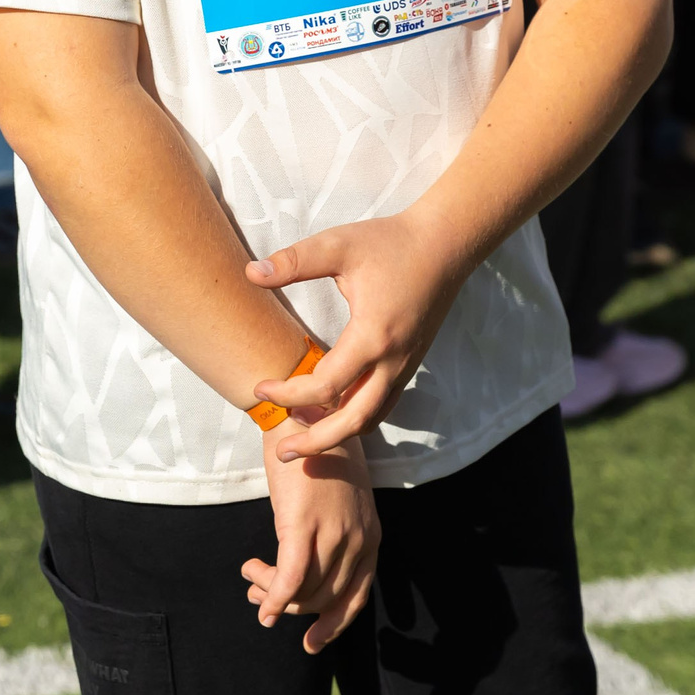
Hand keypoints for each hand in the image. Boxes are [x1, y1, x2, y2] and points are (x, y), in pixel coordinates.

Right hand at [241, 420, 378, 653]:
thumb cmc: (318, 455)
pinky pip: (289, 578)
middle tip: (262, 599)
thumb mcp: (344, 499)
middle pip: (324, 598)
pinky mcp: (302, 525)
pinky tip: (259, 595)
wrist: (304, 414)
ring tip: (252, 578)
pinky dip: (273, 595)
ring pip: (304, 591)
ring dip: (272, 594)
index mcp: (371, 536)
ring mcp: (333, 534)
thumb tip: (311, 568)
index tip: (312, 642)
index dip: (333, 624)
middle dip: (291, 608)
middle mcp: (359, 540)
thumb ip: (338, 533)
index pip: (356, 596)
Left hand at [246, 209, 467, 457]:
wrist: (444, 244)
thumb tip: (250, 273)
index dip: (287, 394)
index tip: (260, 388)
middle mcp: (392, 361)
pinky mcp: (411, 361)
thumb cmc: (390, 242)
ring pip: (373, 417)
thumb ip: (295, 261)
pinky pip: (384, 403)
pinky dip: (359, 416)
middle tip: (283, 452)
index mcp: (372, 337)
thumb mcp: (338, 245)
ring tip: (306, 438)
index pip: (324, 387)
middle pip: (353, 421)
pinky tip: (337, 410)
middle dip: (316, 442)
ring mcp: (406, 364)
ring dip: (339, 433)